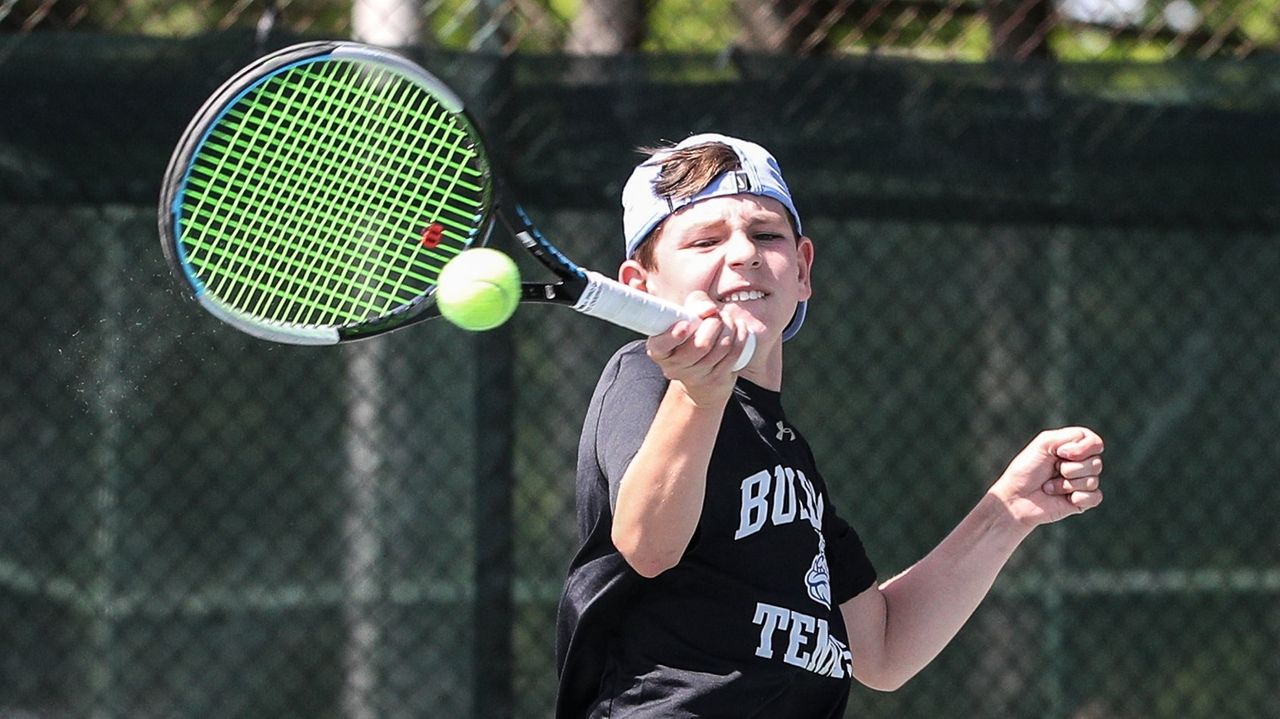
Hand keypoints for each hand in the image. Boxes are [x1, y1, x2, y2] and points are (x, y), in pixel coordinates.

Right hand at [645, 291, 751, 407]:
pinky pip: (734, 355)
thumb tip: (710, 310)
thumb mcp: (686, 316)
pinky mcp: (716, 379)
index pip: (661, 346)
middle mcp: (674, 367)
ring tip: (727, 319)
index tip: (685, 325)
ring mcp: (696, 376)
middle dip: (714, 323)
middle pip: (701, 345)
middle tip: (716, 315)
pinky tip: (739, 326)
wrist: (698, 373)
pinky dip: (740, 336)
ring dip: (730, 327)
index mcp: (659, 350)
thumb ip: (695, 304)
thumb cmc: (689, 336)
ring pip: (721, 348)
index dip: (673, 336)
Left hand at [989, 427, 1104, 528]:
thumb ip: (1069, 436)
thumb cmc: (1026, 469)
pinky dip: (1078, 498)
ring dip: (1067, 484)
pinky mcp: (1082, 501)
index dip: (1082, 448)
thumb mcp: (1044, 443)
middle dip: (1071, 469)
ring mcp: (1082, 483)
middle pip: (1096, 463)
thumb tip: (1091, 451)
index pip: (1096, 443)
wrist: (1015, 498)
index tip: (1060, 453)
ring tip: (1050, 487)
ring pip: (1093, 480)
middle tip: (1052, 472)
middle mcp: (1080, 464)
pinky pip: (1095, 497)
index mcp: (1072, 447)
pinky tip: (1065, 499)